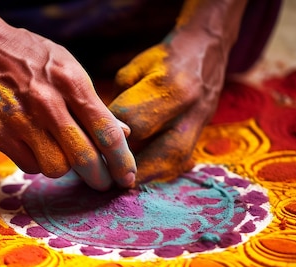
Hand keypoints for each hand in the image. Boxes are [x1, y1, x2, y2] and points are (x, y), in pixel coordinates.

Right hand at [0, 24, 135, 190]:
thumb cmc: (33, 59)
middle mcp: (46, 103)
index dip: (121, 161)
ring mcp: (20, 120)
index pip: (106, 132)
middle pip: (83, 157)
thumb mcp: (69, 69)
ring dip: (63, 166)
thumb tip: (124, 135)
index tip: (127, 177)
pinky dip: (37, 162)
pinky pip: (29, 166)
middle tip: (103, 183)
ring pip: (56, 168)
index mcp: (71, 83)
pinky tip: (35, 146)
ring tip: (60, 153)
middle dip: (99, 177)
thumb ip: (94, 104)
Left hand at [108, 19, 235, 183]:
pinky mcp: (200, 136)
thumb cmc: (162, 60)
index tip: (90, 144)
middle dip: (128, 168)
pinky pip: (178, 163)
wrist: (205, 51)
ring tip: (118, 185)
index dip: (109, 135)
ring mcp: (199, 126)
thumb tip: (99, 134)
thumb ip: (118, 103)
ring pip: (170, 163)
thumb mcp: (132, 71)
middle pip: (156, 151)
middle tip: (102, 178)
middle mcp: (188, 111)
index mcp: (169, 87)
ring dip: (143, 177)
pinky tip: (137, 179)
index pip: (133, 122)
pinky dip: (156, 173)